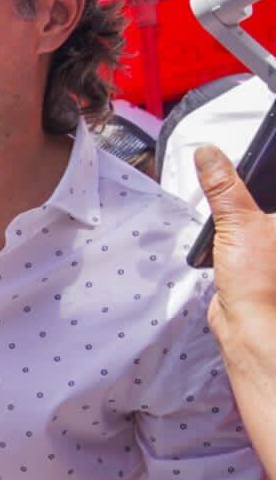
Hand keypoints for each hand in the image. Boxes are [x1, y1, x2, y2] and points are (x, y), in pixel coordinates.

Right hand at [195, 145, 275, 340]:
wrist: (250, 326)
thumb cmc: (260, 281)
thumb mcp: (238, 222)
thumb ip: (223, 186)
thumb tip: (209, 154)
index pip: (271, 189)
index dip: (261, 182)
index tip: (234, 191)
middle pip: (264, 205)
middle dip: (244, 202)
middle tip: (233, 206)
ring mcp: (272, 250)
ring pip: (257, 222)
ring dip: (240, 220)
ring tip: (229, 225)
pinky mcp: (264, 263)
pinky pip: (249, 239)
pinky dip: (235, 238)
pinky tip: (227, 244)